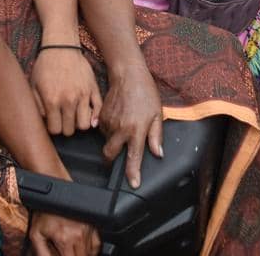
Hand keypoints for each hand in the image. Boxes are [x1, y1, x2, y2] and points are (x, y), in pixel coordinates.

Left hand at [26, 212, 100, 255]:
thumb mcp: (36, 234)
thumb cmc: (44, 212)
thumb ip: (42, 253)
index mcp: (65, 239)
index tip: (61, 255)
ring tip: (71, 252)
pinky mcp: (93, 225)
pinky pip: (96, 244)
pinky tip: (82, 250)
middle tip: (64, 252)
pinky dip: (91, 250)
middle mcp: (79, 234)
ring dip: (82, 255)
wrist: (54, 193)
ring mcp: (88, 229)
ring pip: (90, 253)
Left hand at [32, 47, 102, 136]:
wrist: (61, 47)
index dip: (53, 127)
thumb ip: (38, 107)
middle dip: (65, 127)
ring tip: (74, 115)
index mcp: (52, 100)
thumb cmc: (45, 66)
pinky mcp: (93, 88)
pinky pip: (99, 110)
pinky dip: (95, 117)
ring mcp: (83, 95)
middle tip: (63, 118)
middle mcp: (69, 100)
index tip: (53, 121)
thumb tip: (48, 121)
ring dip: (79, 123)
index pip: (55, 130)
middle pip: (70, 130)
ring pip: (85, 125)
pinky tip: (90, 116)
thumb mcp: (34, 86)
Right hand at [98, 65, 162, 188]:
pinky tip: (118, 119)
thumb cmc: (146, 93)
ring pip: (106, 141)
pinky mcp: (101, 117)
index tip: (133, 184)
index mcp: (136, 131)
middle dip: (111, 160)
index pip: (133, 158)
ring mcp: (108, 123)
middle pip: (110, 154)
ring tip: (124, 126)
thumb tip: (158, 153)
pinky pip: (102, 130)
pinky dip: (109, 130)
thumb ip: (156, 136)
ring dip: (112, 141)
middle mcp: (120, 129)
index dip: (133, 173)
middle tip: (118, 157)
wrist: (128, 75)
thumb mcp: (157, 114)